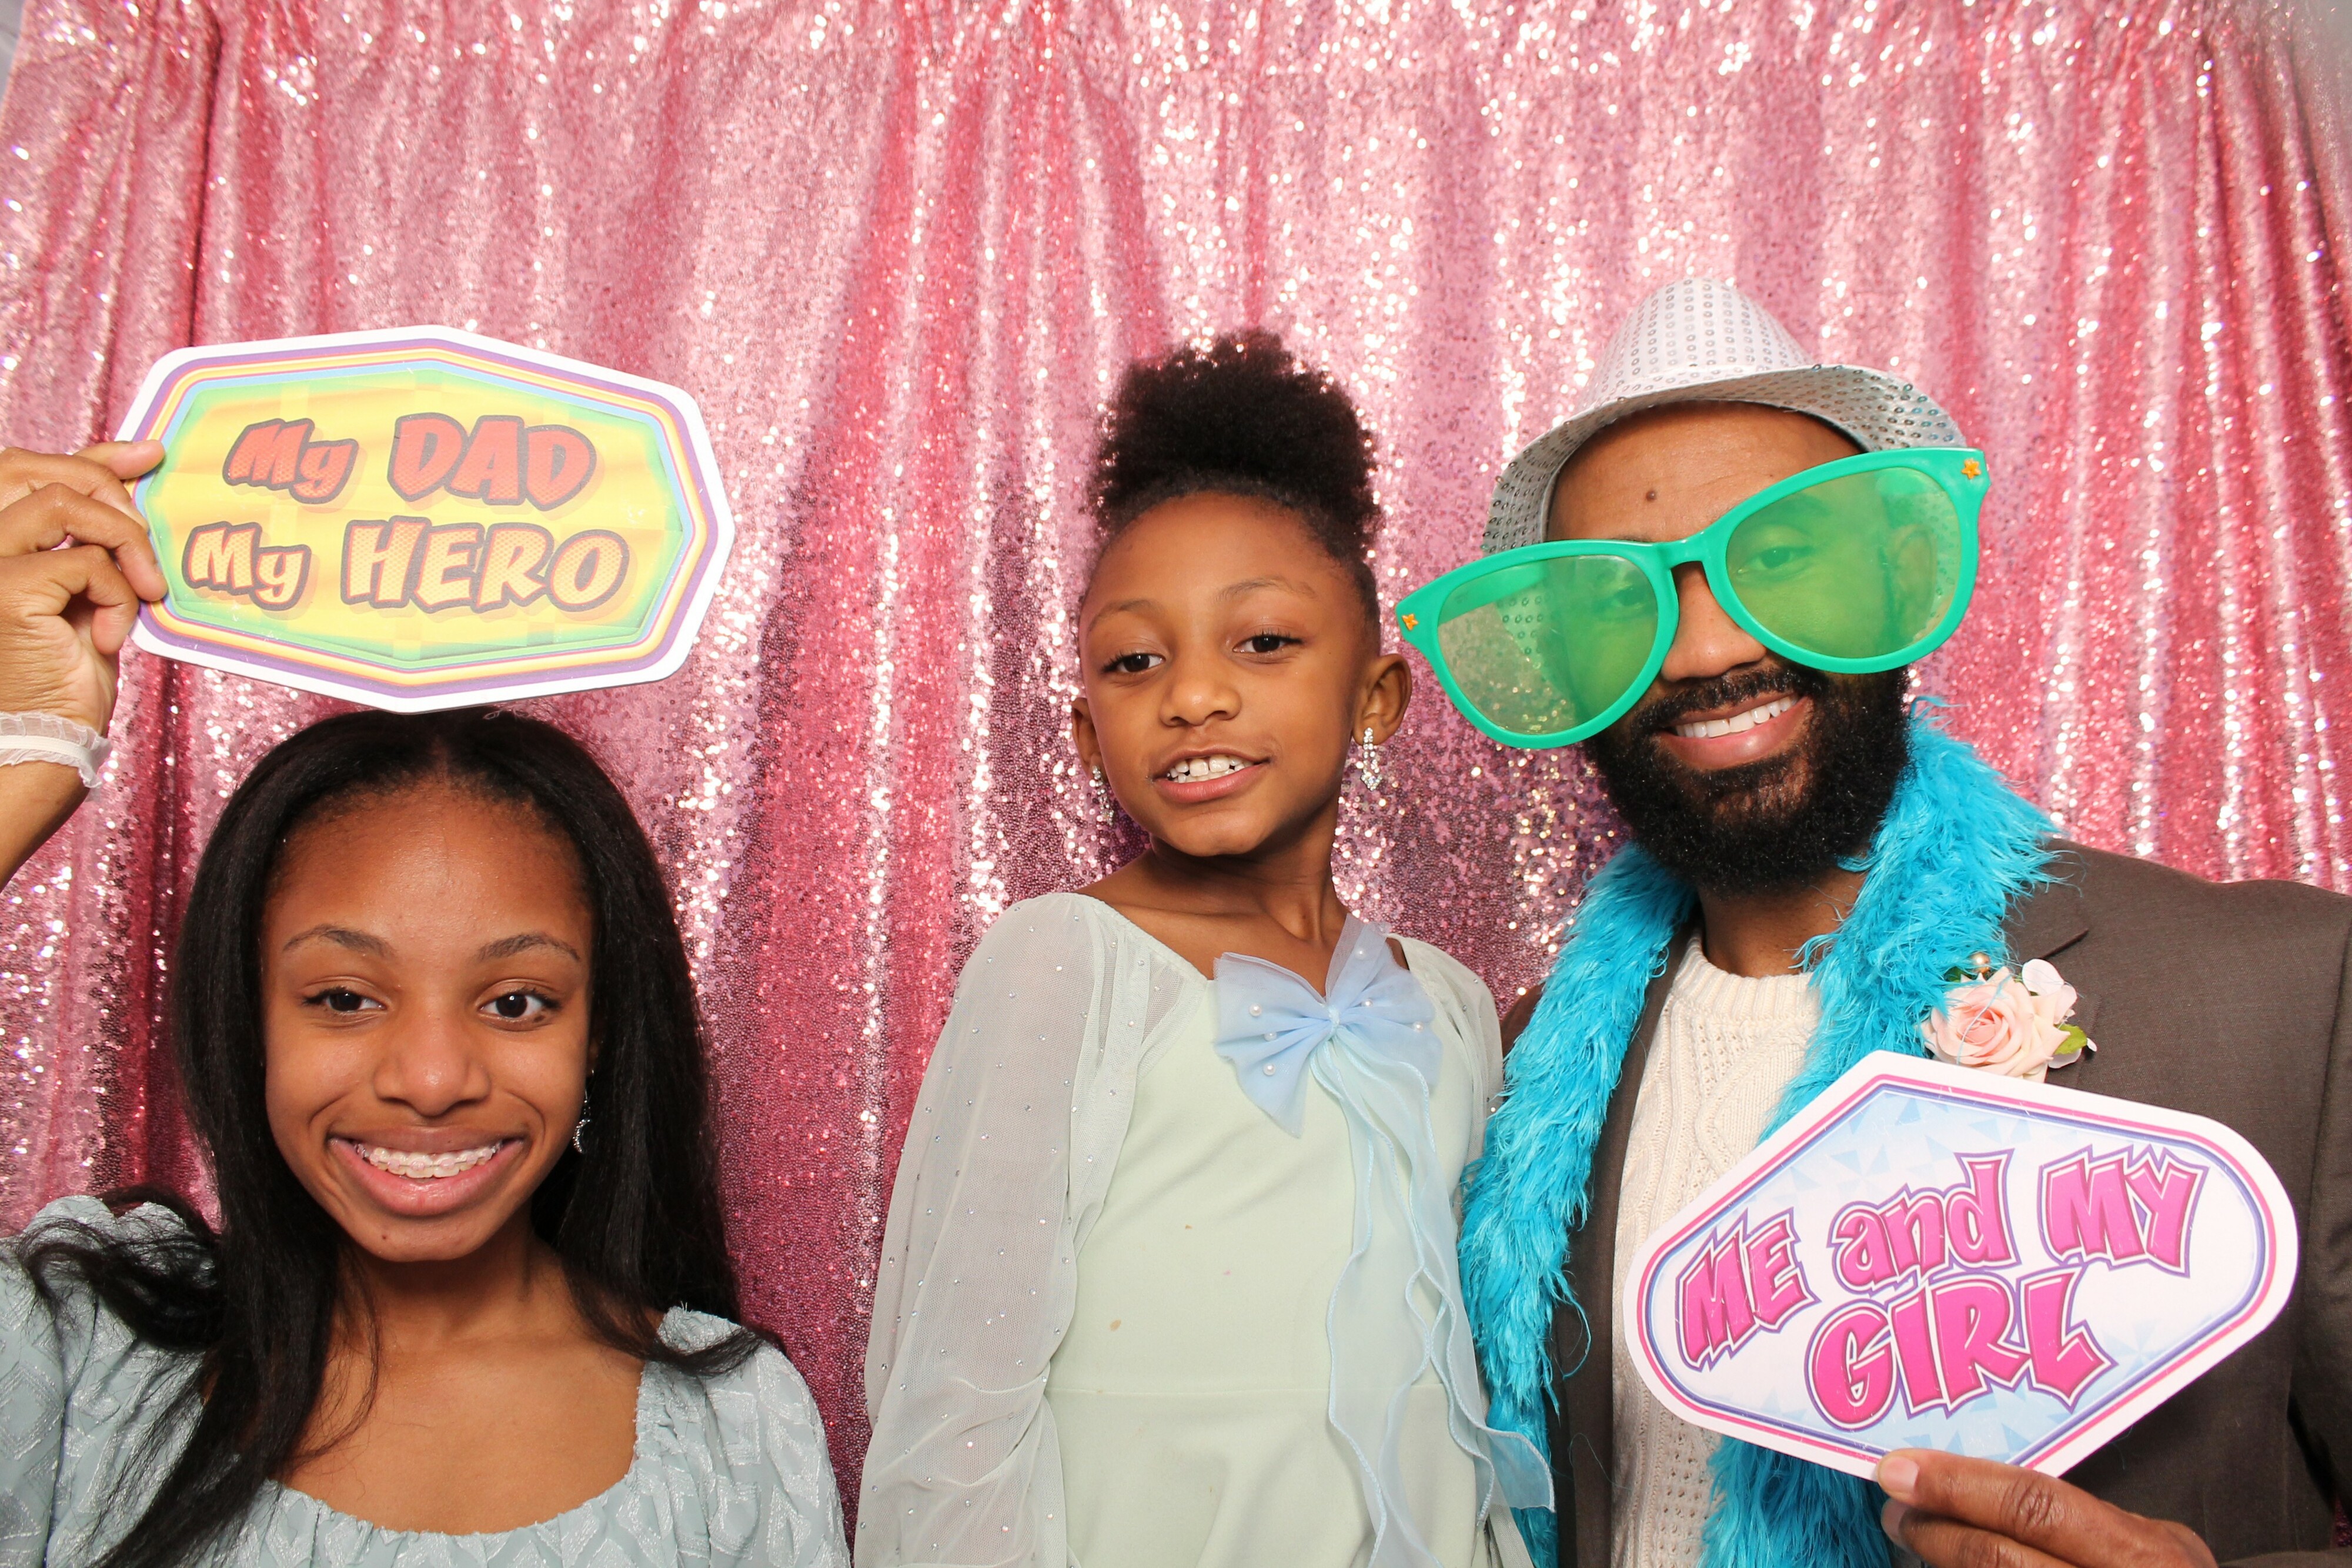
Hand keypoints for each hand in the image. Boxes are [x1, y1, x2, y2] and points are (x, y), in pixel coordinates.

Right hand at [0, 440, 167, 731]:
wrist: (49, 732)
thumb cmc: (69, 668)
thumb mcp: (92, 587)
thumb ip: (99, 533)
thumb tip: (144, 461)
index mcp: (1, 541)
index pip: (36, 468)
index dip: (99, 455)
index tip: (153, 456)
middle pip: (48, 473)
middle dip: (116, 498)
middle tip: (149, 553)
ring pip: (67, 505)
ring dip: (125, 544)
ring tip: (143, 593)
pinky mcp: (5, 590)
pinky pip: (87, 560)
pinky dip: (118, 595)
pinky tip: (110, 636)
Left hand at [1878, 1450, 2216, 1567]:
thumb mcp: (2164, 1551)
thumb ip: (2092, 1521)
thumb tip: (1990, 1488)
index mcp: (2142, 1559)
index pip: (2036, 1507)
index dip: (1959, 1485)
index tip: (1898, 1469)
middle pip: (1998, 1561)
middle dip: (1934, 1531)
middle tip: (1896, 1510)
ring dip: (1941, 1567)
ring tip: (1916, 1540)